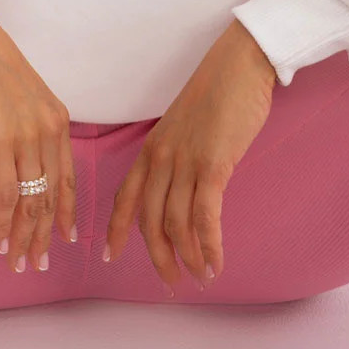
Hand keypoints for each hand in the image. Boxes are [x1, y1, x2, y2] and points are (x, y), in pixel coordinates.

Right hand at [0, 0, 75, 274]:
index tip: (68, 238)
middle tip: (38, 265)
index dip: (68, 212)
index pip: (68, 177)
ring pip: (32, 202)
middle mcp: (49, 132)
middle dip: (45, 236)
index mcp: (58, 122)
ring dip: (24, 238)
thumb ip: (28, 127)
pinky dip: (3, 224)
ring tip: (18, 264)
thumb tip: (20, 155)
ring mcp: (27, 138)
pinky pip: (6, 195)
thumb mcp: (21, 98)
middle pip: (52, 197)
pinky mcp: (0, 142)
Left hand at [103, 20, 275, 289]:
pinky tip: (215, 262)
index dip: (115, 230)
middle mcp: (161, 159)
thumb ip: (180, 157)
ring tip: (200, 278)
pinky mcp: (213, 165)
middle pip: (149, 220)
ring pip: (177, 224)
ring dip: (188, 257)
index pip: (124, 197)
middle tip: (170, 283)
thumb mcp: (186, 127)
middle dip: (159, 257)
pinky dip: (209, 245)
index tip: (108, 256)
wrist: (240, 64)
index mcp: (151, 149)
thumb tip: (187, 187)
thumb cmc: (219, 93)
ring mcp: (185, 163)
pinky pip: (205, 216)